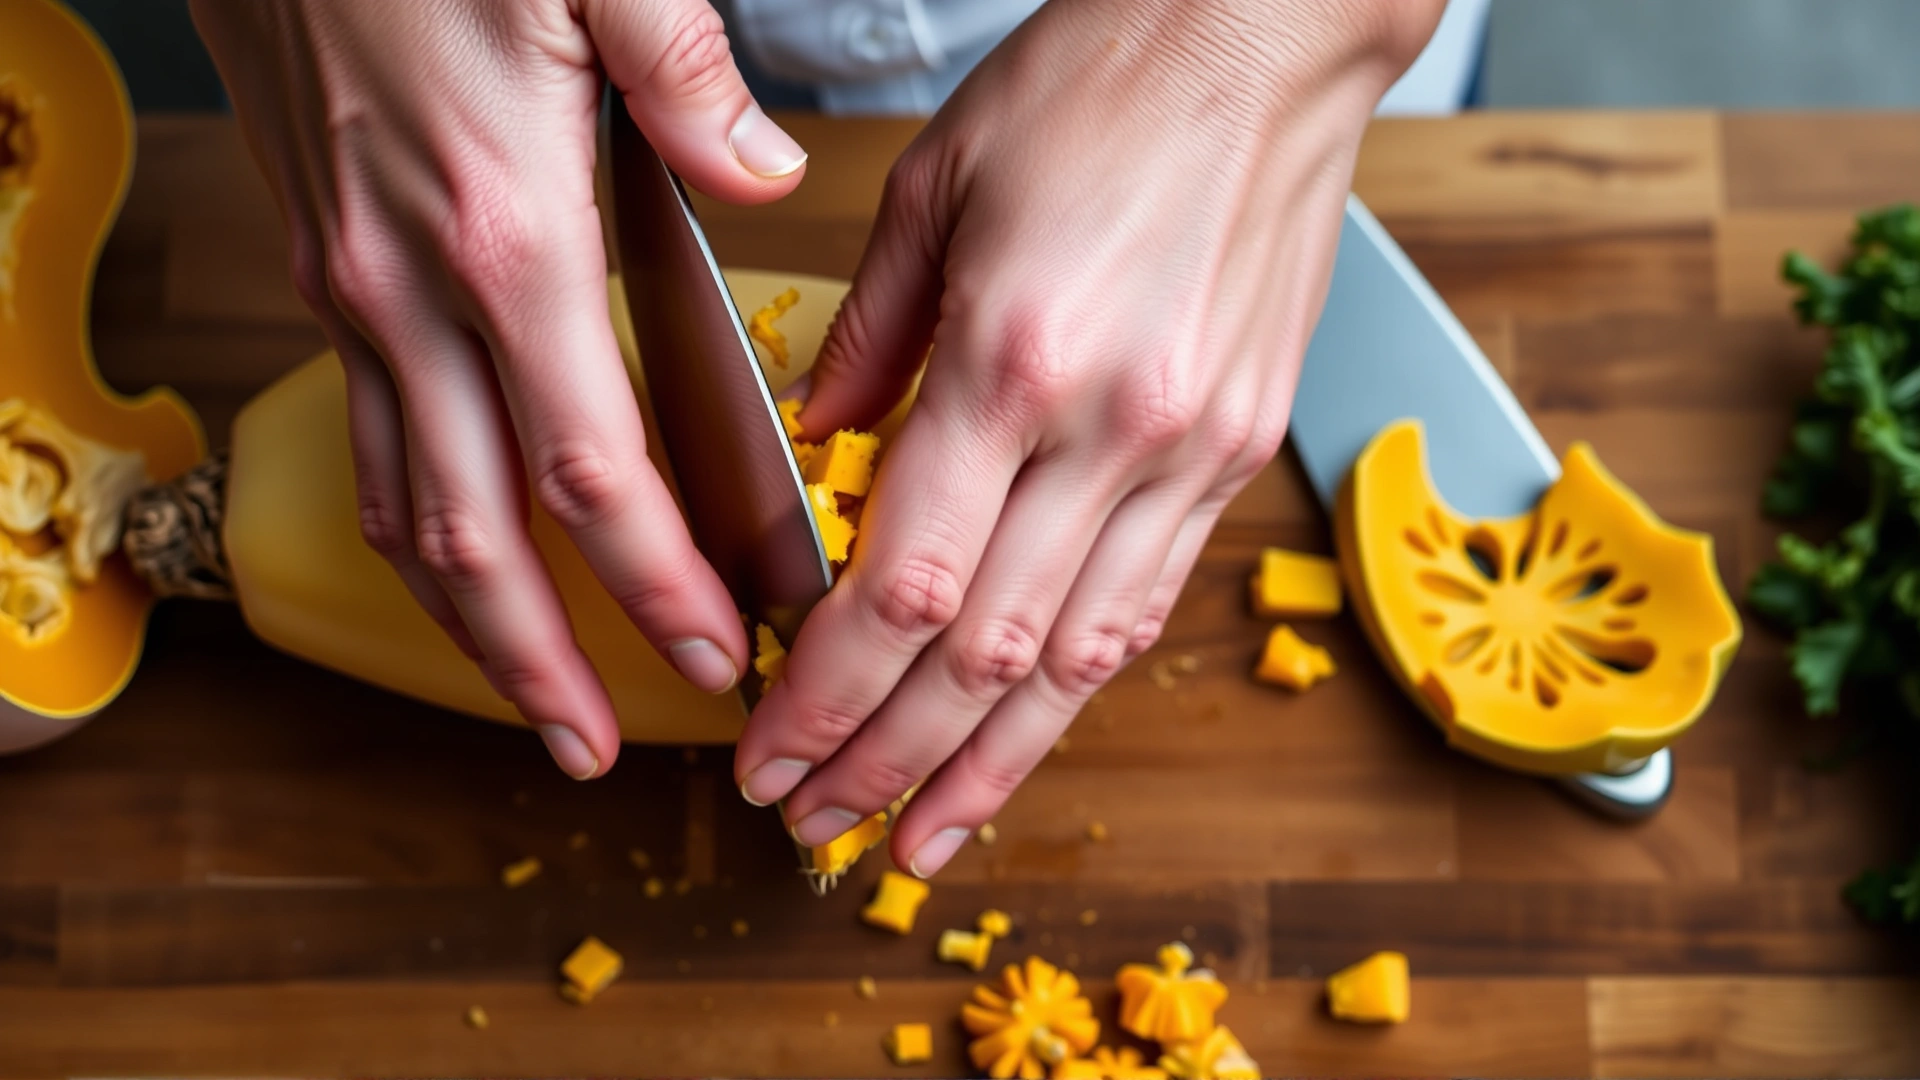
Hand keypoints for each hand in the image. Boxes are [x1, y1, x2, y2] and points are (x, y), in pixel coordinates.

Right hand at [191, 0, 811, 777]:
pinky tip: (463, 562)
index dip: (652, 581)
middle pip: (477, 535)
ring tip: (529, 701)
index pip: (590, 468)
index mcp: (507, 239)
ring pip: (405, 507)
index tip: (713, 649)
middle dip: (542, 662)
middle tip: (596, 750)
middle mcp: (416, 294)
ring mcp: (358, 295)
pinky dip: (418, 530)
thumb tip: (768, 178)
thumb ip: (689, 83)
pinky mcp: (332, 275)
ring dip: (467, 624)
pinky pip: (373, 442)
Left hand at [735, 0, 1441, 872]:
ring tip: (919, 840)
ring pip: (1076, 660)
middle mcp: (1111, 430)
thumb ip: (866, 337)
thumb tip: (820, 448)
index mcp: (1014, 359)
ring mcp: (1188, 450)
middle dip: (884, 759)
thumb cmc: (1096, 78)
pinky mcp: (1236, 449)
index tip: (769, 751)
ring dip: (989, 765)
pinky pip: (1150, 602)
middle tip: (814, 826)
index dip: (827, 694)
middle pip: (980, 654)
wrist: (1266, 32)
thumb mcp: (933, 181)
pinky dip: (1078, 687)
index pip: (900, 587)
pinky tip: (1028, 740)